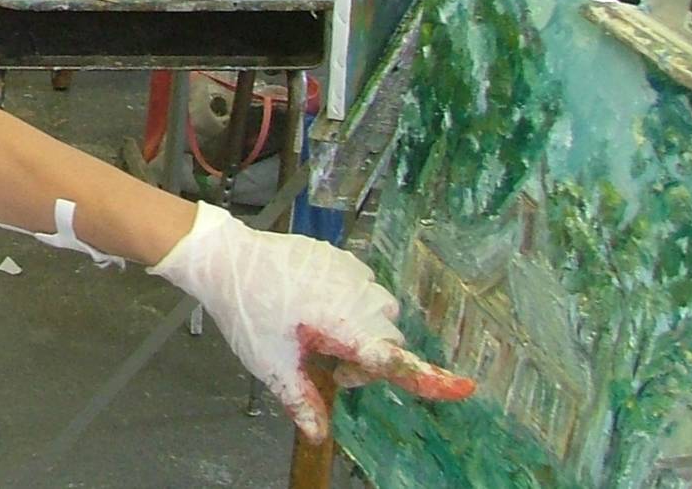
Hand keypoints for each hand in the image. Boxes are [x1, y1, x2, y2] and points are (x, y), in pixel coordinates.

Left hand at [149, 204, 473, 441]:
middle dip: (367, 361)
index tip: (464, 387)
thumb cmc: (248, 309)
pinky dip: (351, 305)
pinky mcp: (342, 257)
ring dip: (362, 331)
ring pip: (379, 314)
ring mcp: (351, 272)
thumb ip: (302, 400)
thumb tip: (319, 435)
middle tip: (327, 367)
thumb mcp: (271, 363)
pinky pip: (364, 288)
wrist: (227, 257)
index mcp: (343, 325)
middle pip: (387, 341)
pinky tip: (316, 306)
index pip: (394, 359)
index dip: (430, 378)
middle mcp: (357, 296)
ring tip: (318, 334)